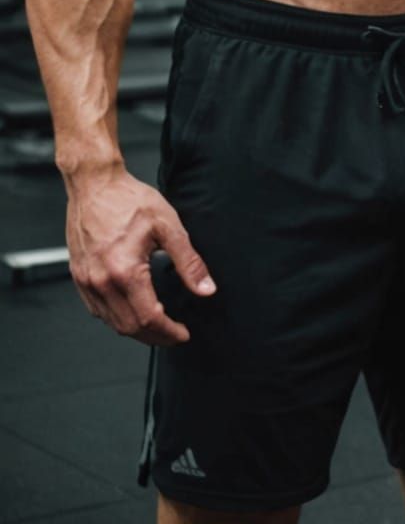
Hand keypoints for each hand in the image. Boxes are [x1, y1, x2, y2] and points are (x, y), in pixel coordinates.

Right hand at [65, 166, 214, 344]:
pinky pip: (97, 310)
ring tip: (158, 327)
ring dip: (135, 330)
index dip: (169, 332)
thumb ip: (189, 262)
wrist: (95, 187)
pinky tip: (132, 311)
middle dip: (155, 337)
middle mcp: (101, 282)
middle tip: (175, 335)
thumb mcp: (169, 226)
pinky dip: (117, 318)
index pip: (149, 318)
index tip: (184, 334)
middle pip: (128, 327)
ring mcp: (86, 282)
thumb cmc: (129, 201)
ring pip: (111, 322)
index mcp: (125, 271)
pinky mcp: (79, 277)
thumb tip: (206, 288)